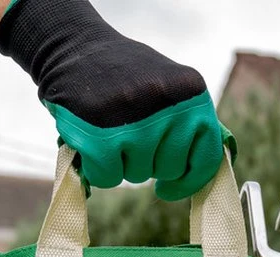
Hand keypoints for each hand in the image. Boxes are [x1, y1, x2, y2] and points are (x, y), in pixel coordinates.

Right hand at [0, 0, 229, 199]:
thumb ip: (188, 121)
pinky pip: (108, 178)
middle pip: (169, 169)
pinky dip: (98, 168)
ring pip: (137, 175)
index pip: (207, 156)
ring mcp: (135, 123)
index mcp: (191, 91)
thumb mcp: (168, 85)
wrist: (72, 46)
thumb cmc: (123, 73)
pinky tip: (91, 143)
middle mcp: (168, 105)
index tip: (168, 187)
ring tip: (108, 130)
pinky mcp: (101, 140)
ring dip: (121, 162)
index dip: (189, 180)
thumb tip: (203, 172)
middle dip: (148, 162)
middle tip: (128, 135)